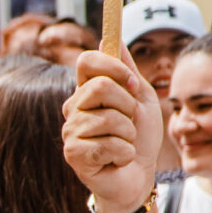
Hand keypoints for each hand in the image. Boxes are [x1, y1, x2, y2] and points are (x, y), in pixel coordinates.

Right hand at [61, 50, 162, 212]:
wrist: (139, 176)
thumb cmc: (140, 138)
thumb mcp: (141, 99)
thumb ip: (127, 71)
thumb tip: (110, 36)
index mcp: (86, 91)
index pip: (87, 60)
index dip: (113, 67)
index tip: (132, 84)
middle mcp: (73, 108)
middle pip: (100, 87)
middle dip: (128, 106)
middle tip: (130, 123)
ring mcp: (70, 131)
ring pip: (109, 119)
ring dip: (129, 135)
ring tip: (125, 145)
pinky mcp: (73, 154)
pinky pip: (108, 144)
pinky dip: (125, 153)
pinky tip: (118, 160)